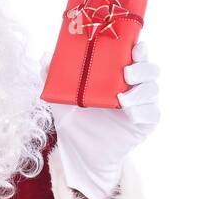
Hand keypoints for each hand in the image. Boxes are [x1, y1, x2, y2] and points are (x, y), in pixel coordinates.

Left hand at [50, 37, 158, 198]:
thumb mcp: (61, 97)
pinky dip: (143, 111)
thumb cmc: (74, 119)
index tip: (134, 47)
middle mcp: (133, 86)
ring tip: (122, 100)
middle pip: (151, 69)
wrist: (81, 151)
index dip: (140, 49)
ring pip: (153, 90)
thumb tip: (44, 56)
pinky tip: (130, 114)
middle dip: (142, 68)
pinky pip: (152, 114)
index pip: (137, 55)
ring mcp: (142, 105)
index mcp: (118, 73)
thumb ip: (53, 77)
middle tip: (126, 73)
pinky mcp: (145, 123)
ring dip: (141, 92)